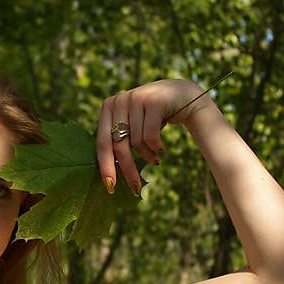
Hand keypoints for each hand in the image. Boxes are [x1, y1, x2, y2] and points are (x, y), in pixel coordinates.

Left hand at [97, 79, 208, 194]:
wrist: (181, 96)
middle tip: (135, 187)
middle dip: (127, 169)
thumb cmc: (152, 117)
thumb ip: (118, 140)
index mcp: (108, 107)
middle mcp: (119, 100)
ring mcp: (136, 98)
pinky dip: (156, 147)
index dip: (105, 166)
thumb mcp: (132, 125)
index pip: (102, 142)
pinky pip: (150, 136)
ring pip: (137, 143)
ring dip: (147, 156)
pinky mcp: (153, 101)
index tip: (110, 186)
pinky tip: (160, 147)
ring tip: (154, 158)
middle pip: (119, 145)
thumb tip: (108, 177)